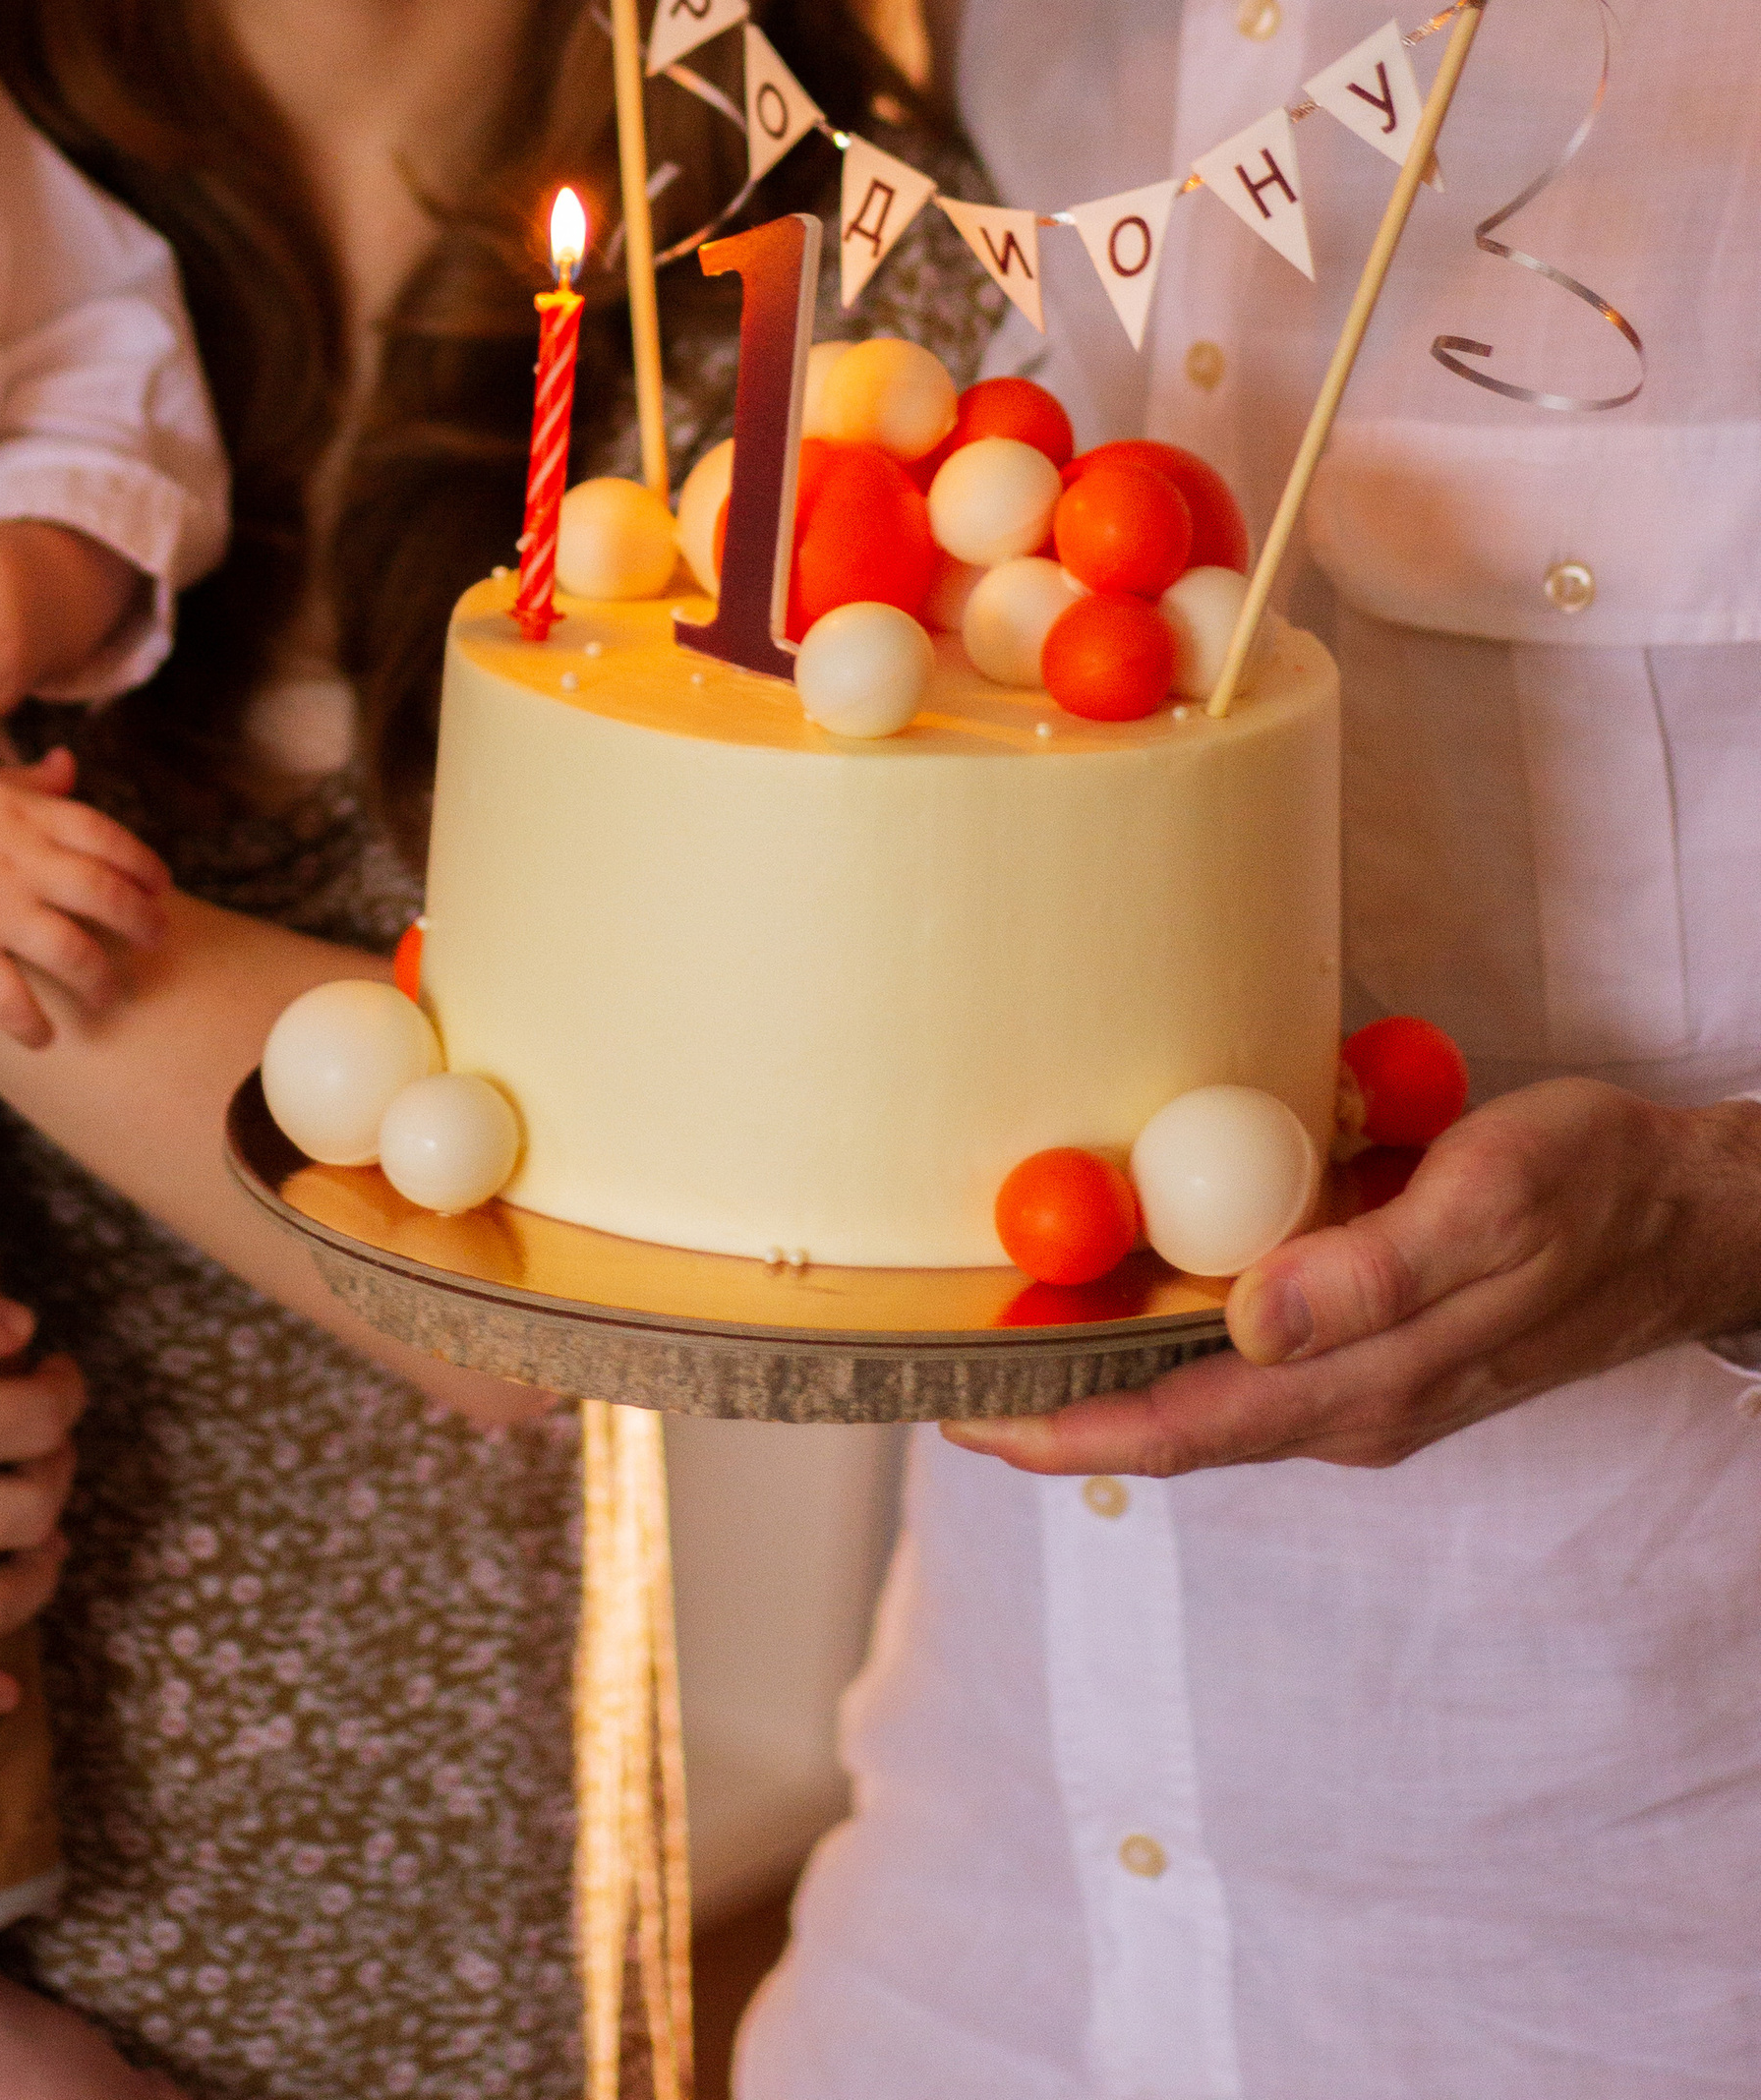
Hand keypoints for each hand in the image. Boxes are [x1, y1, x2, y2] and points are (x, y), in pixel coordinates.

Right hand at [0, 751, 168, 1047]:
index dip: (144, 864)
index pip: (110, 838)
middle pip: (107, 896)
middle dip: (143, 922)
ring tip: (111, 996)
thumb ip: (29, 780)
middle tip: (158, 940)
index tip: (160, 886)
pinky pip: (10, 998)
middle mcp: (25, 863)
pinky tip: (45, 1038)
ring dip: (101, 980)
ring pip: (74, 953)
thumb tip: (70, 765)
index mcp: (30, 815)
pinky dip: (32, 1024)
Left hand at [945, 1080, 1760, 1477]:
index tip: (967, 1422)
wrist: (1684, 1216)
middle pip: (1177, 1424)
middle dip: (1058, 1406)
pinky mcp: (1377, 1342)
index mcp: (1369, 1386)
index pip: (1186, 1430)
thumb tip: (1250, 1318)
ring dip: (1109, 1369)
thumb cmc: (1594, 1194)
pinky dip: (1178, 1324)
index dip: (1068, 1430)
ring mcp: (1366, 1380)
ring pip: (1208, 1390)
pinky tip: (1130, 1276)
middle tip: (941, 1367)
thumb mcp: (1490, 1207)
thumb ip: (1371, 1272)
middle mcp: (1353, 1403)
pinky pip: (1254, 1349)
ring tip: (998, 1328)